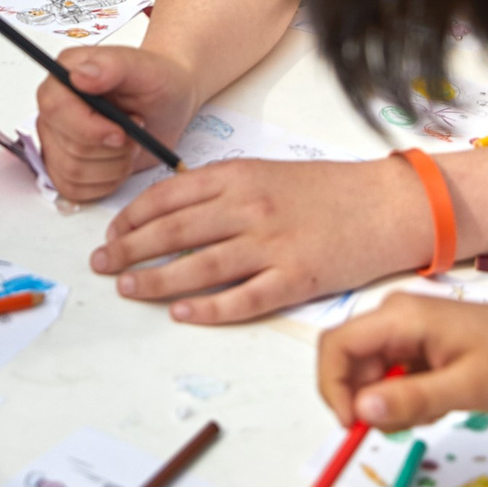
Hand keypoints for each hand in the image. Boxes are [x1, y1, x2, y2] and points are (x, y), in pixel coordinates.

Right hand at [37, 45, 199, 200]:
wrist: (167, 103)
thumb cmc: (157, 83)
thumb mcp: (145, 68)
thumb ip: (112, 65)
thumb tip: (79, 75)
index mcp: (63, 75)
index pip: (56, 109)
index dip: (89, 128)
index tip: (121, 132)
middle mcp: (52, 107)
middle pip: (69, 147)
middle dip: (113, 149)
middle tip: (136, 132)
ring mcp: (55, 138)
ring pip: (73, 172)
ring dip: (114, 165)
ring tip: (131, 143)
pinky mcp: (62, 165)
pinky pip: (75, 189)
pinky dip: (107, 181)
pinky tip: (120, 160)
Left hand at [97, 158, 435, 323]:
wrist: (386, 204)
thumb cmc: (327, 190)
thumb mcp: (267, 173)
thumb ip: (223, 190)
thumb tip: (173, 210)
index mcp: (239, 177)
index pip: (168, 197)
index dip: (132, 217)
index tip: (111, 232)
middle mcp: (249, 208)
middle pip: (173, 232)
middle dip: (128, 249)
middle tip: (101, 264)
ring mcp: (272, 245)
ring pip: (198, 267)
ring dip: (155, 280)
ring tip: (127, 288)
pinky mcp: (296, 278)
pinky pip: (242, 299)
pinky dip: (208, 308)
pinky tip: (182, 313)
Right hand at [319, 292, 487, 429]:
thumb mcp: (466, 387)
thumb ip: (411, 399)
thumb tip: (360, 411)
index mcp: (400, 318)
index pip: (336, 346)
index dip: (333, 388)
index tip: (355, 425)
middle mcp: (394, 318)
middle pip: (350, 362)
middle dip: (369, 401)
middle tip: (409, 422)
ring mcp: (406, 330)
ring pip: (370, 374)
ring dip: (391, 403)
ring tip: (435, 409)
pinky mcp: (417, 343)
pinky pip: (391, 375)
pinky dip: (406, 398)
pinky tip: (440, 401)